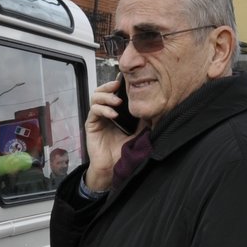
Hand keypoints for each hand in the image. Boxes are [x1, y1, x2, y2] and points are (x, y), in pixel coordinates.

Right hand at [82, 80, 141, 194]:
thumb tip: (154, 106)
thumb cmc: (124, 150)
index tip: (126, 79)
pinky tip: (113, 115)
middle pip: (102, 90)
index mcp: (116, 110)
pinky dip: (103, 109)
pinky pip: (94, 111)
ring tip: (116, 101)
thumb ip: (144, 119)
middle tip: (118, 86)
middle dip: (109, 85)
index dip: (118, 83)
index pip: (114, 91)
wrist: (114, 166)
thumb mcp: (139, 131)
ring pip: (95, 97)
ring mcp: (97, 117)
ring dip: (106, 96)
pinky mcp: (91, 124)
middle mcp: (105, 111)